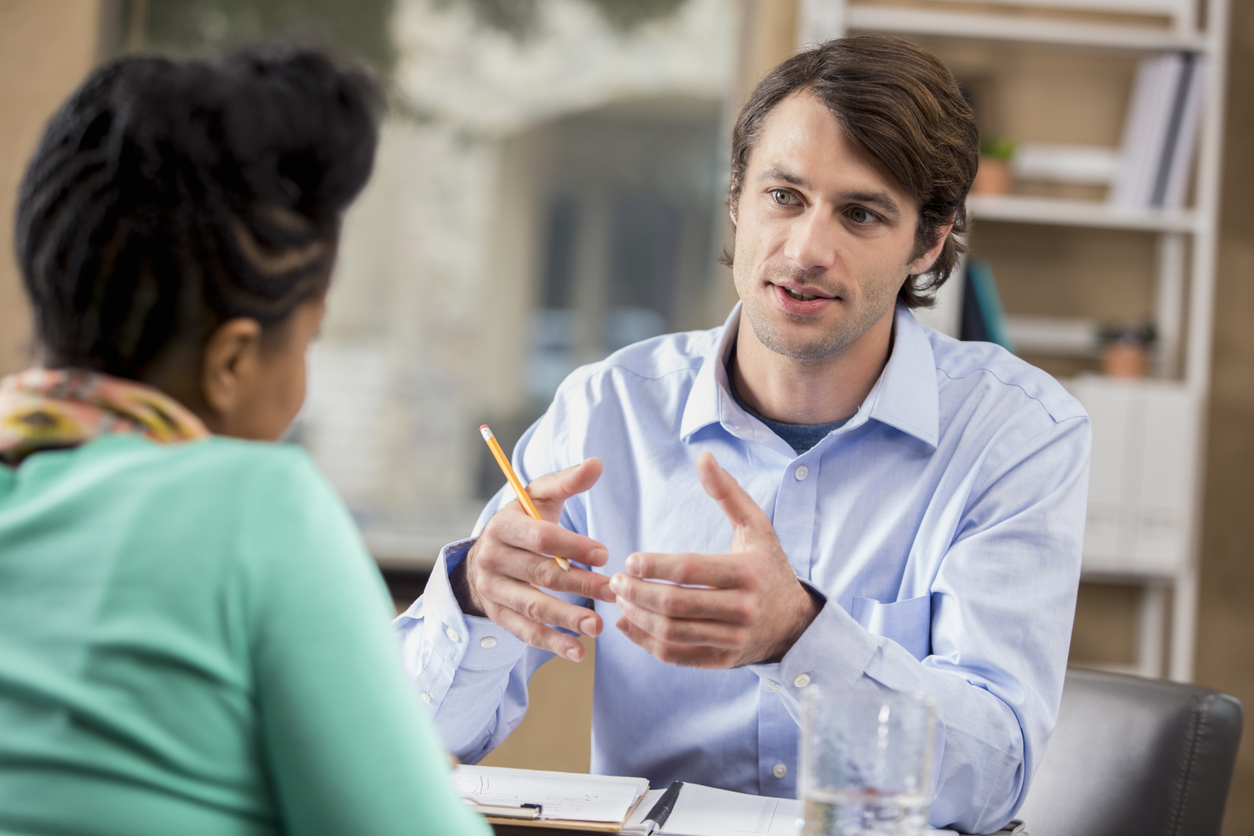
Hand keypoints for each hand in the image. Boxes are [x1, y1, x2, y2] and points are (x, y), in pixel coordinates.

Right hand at [455, 458, 615, 661]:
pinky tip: (579, 652)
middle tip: (613, 592)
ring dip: (567, 618)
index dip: (573, 546)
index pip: (540, 538)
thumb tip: (597, 464)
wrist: (486, 555)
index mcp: (504, 526)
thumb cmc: (523, 522)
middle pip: (540, 574)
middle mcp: (493, 559)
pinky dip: (552, 643)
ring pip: (533, 606)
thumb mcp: (539, 498)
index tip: (604, 555)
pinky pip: (525, 633)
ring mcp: (493, 590)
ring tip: (598, 626)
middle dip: (579, 584)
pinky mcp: (498, 615)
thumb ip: (568, 482)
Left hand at [610, 452, 820, 667]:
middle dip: (637, 592)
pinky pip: (675, 655)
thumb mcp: (757, 527)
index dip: (653, 566)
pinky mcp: (722, 661)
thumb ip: (728, 493)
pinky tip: (629, 623)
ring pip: (671, 632)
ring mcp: (733, 639)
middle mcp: (742, 609)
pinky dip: (645, 641)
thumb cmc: (768, 567)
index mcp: (747, 573)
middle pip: (675, 604)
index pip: (689, 570)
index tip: (630, 560)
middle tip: (616, 581)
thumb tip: (703, 458)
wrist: (795, 622)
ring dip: (637, 616)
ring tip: (621, 599)